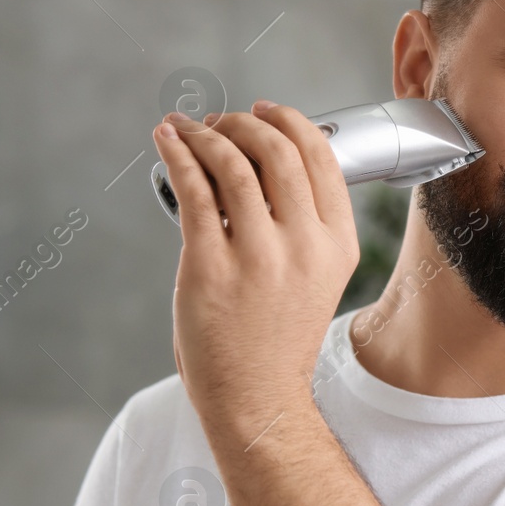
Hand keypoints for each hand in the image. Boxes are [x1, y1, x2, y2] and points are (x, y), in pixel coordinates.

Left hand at [153, 100, 359, 435]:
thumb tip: (265, 163)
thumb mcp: (318, 277)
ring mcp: (257, 257)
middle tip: (220, 121)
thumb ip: (305, 226)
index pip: (320, 157)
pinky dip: (177, 156)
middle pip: (277, 151)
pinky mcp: (210, 267)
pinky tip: (168, 141)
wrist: (256, 396)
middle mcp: (303, 246)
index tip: (262, 110)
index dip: (288, 121)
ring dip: (206, 135)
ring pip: (233, 165)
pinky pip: (194, 192)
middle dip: (243, 122)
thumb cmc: (277, 338)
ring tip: (187, 129)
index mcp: (336, 245)